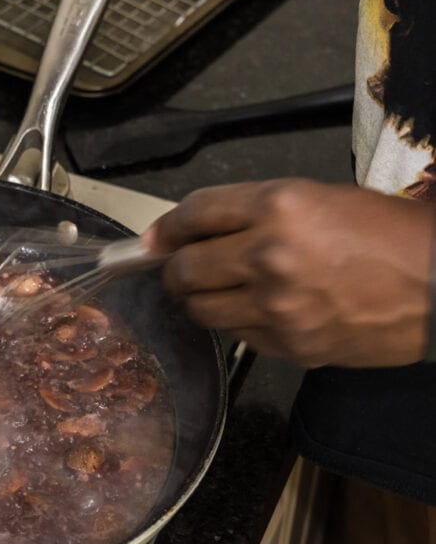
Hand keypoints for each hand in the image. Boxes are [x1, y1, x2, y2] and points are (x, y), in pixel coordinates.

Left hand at [141, 178, 435, 366]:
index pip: (195, 213)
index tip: (155, 237)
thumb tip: (197, 229)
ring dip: (197, 300)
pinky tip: (253, 311)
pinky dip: (235, 323)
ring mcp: (276, 305)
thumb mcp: (320, 199)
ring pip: (200, 309)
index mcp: (279, 206)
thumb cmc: (387, 234)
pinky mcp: (288, 344)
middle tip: (178, 269)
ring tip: (210, 293)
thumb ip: (255, 213)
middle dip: (173, 269)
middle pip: (185, 267)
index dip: (167, 227)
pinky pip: (236, 334)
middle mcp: (268, 254)